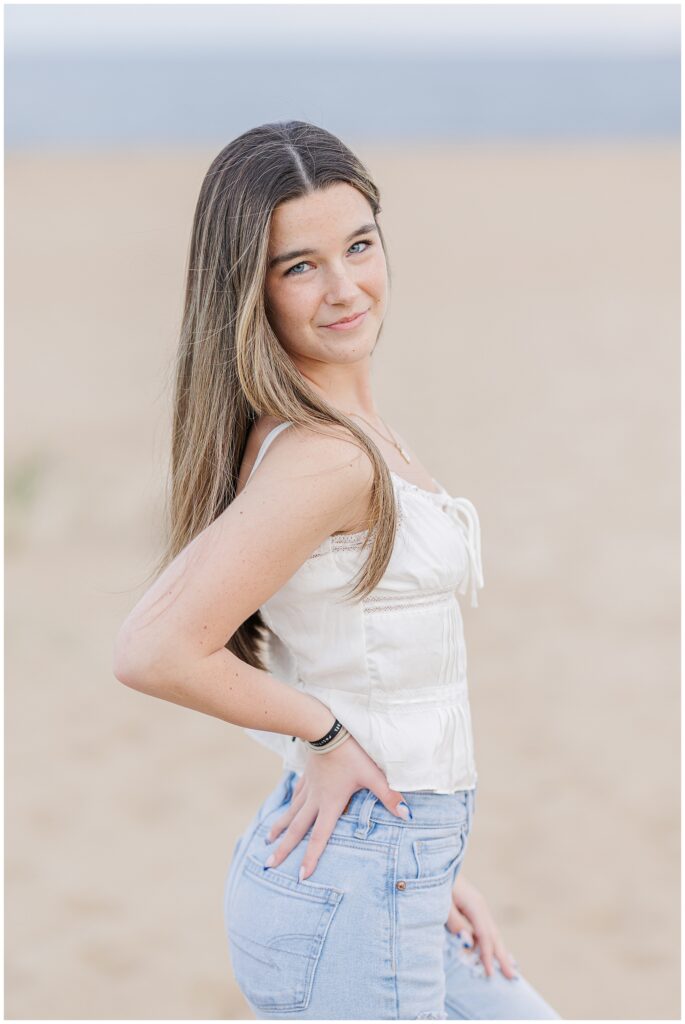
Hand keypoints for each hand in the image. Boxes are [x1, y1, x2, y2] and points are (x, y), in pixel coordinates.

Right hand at [264, 733, 408, 879]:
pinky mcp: (307, 773)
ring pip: (291, 811)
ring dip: (280, 827)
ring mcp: (309, 786)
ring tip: (268, 839)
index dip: (311, 857)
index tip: (300, 876)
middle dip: (283, 848)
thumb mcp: (373, 775)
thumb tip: (407, 816)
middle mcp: (315, 799)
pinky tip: (286, 806)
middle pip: (297, 828)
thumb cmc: (352, 752)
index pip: (319, 837)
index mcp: (330, 804)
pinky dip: (289, 804)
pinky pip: (296, 793)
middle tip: (268, 864)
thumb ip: (389, 796)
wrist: (326, 728)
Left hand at [446, 874, 517, 979]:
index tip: (490, 974)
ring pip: (492, 932)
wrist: (436, 864)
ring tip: (508, 968)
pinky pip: (485, 928)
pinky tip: (492, 951)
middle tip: (512, 977)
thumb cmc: (437, 883)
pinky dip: (491, 942)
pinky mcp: (473, 907)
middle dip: (503, 957)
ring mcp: (479, 906)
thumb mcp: (442, 903)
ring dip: (499, 951)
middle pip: (494, 935)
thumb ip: (455, 922)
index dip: (488, 956)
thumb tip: (470, 943)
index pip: (485, 936)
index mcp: (475, 905)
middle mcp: (481, 906)